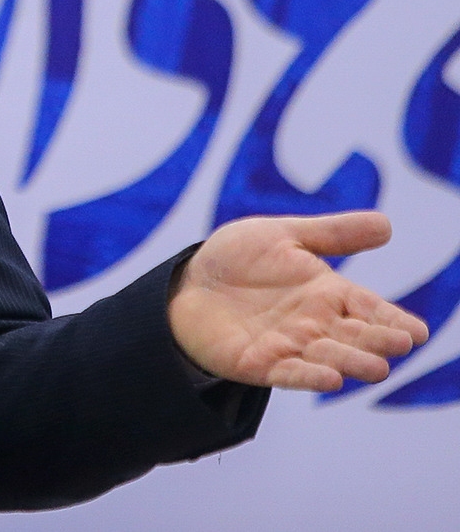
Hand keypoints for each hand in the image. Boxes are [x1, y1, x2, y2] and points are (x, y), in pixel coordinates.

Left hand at [169, 211, 429, 390]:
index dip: (393, 319)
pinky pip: (289, 373)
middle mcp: (314, 323)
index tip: (418, 332)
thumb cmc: (236, 260)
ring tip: (377, 368)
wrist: (185, 284)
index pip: (368, 308)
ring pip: (328, 357)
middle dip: (377, 341)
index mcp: (326, 293)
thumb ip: (332, 234)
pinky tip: (331, 380)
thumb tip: (387, 223)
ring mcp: (289, 345)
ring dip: (351, 362)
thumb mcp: (283, 236)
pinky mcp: (260, 364)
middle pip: (354, 335)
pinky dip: (310, 376)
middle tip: (401, 344)